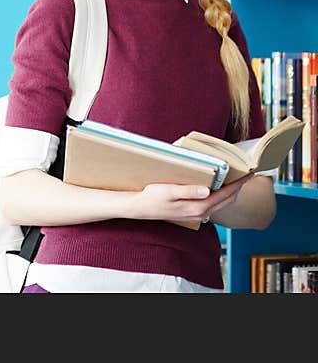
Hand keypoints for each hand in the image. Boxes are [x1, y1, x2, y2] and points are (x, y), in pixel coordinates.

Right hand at [128, 173, 253, 222]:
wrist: (140, 208)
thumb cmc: (152, 197)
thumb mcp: (168, 191)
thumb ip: (189, 191)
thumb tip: (207, 190)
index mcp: (198, 206)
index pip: (225, 194)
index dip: (238, 184)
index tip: (249, 174)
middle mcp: (201, 213)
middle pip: (227, 200)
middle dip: (238, 188)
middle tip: (246, 175)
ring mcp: (197, 215)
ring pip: (221, 204)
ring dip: (230, 193)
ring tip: (235, 180)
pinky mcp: (192, 213)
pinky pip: (213, 205)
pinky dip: (220, 196)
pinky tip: (217, 189)